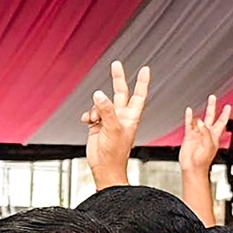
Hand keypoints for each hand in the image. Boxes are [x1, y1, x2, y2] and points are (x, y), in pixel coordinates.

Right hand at [81, 60, 149, 187]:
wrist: (104, 168)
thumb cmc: (115, 154)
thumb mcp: (112, 129)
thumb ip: (106, 110)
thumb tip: (99, 95)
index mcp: (131, 117)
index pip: (139, 95)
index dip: (142, 82)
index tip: (145, 69)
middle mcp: (121, 116)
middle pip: (120, 92)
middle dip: (117, 79)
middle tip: (116, 64)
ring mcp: (109, 121)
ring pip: (101, 104)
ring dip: (95, 108)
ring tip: (94, 119)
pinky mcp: (97, 126)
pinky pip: (91, 113)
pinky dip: (88, 115)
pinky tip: (87, 121)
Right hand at [178, 93, 231, 178]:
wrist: (193, 168)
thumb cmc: (203, 161)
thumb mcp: (209, 145)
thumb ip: (206, 132)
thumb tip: (200, 123)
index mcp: (215, 136)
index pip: (222, 122)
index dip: (225, 114)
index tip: (228, 106)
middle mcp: (207, 133)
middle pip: (211, 116)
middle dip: (212, 107)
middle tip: (212, 98)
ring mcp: (198, 134)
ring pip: (199, 120)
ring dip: (198, 117)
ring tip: (196, 115)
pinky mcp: (189, 136)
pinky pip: (189, 124)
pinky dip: (189, 117)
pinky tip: (189, 111)